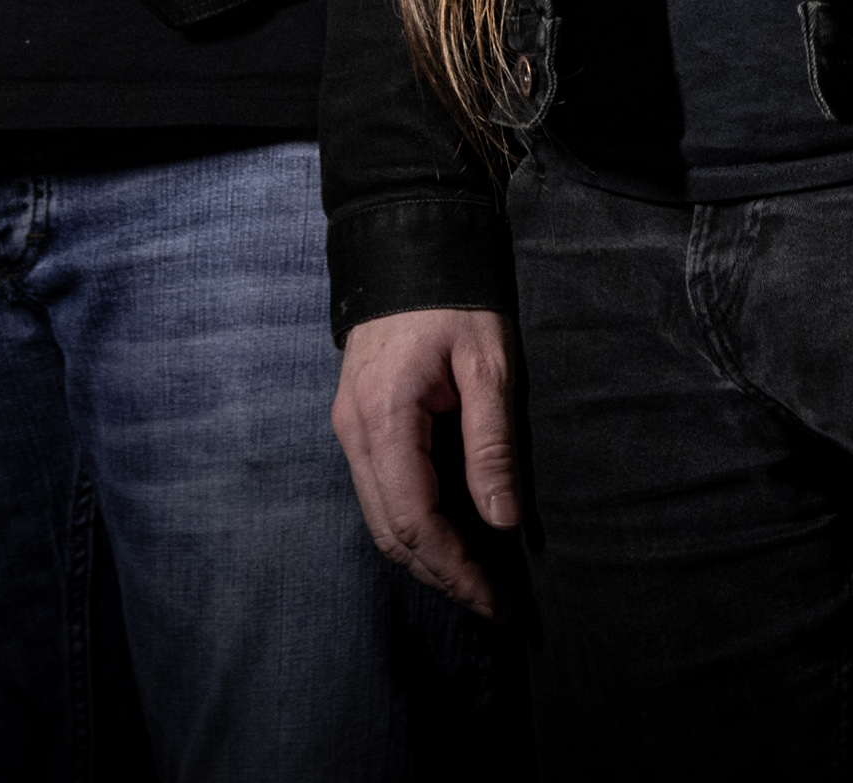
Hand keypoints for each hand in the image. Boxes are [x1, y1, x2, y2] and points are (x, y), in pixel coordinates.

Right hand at [333, 306, 526, 615]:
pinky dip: (416, 525)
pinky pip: (382, 492)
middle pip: (391, 531)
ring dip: (428, 557)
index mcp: (385, 418)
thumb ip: (492, 443)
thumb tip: (502, 520)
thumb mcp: (489, 363)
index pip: (415, 518)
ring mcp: (350, 430)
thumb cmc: (456, 299)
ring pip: (382, 518)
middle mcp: (355, 432)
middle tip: (495, 605)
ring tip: (480, 584)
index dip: (455, 566)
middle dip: (443, 575)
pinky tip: (454, 537)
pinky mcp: (359, 425)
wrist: (408, 245)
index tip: (496, 598)